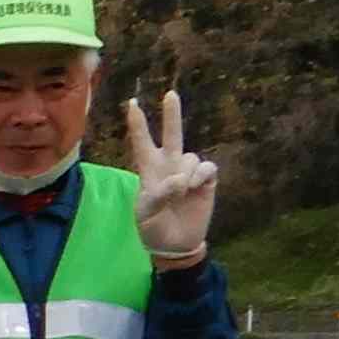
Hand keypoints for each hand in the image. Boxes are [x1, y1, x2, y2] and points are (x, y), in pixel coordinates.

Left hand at [126, 90, 218, 264]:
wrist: (176, 243)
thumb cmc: (153, 227)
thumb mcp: (147, 214)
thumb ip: (160, 194)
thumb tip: (180, 179)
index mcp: (149, 171)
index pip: (142, 143)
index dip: (138, 124)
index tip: (132, 104)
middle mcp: (169, 165)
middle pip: (172, 134)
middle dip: (172, 114)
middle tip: (170, 94)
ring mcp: (188, 171)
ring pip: (190, 157)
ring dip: (186, 174)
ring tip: (181, 194)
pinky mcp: (206, 180)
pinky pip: (206, 167)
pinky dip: (200, 177)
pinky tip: (196, 188)